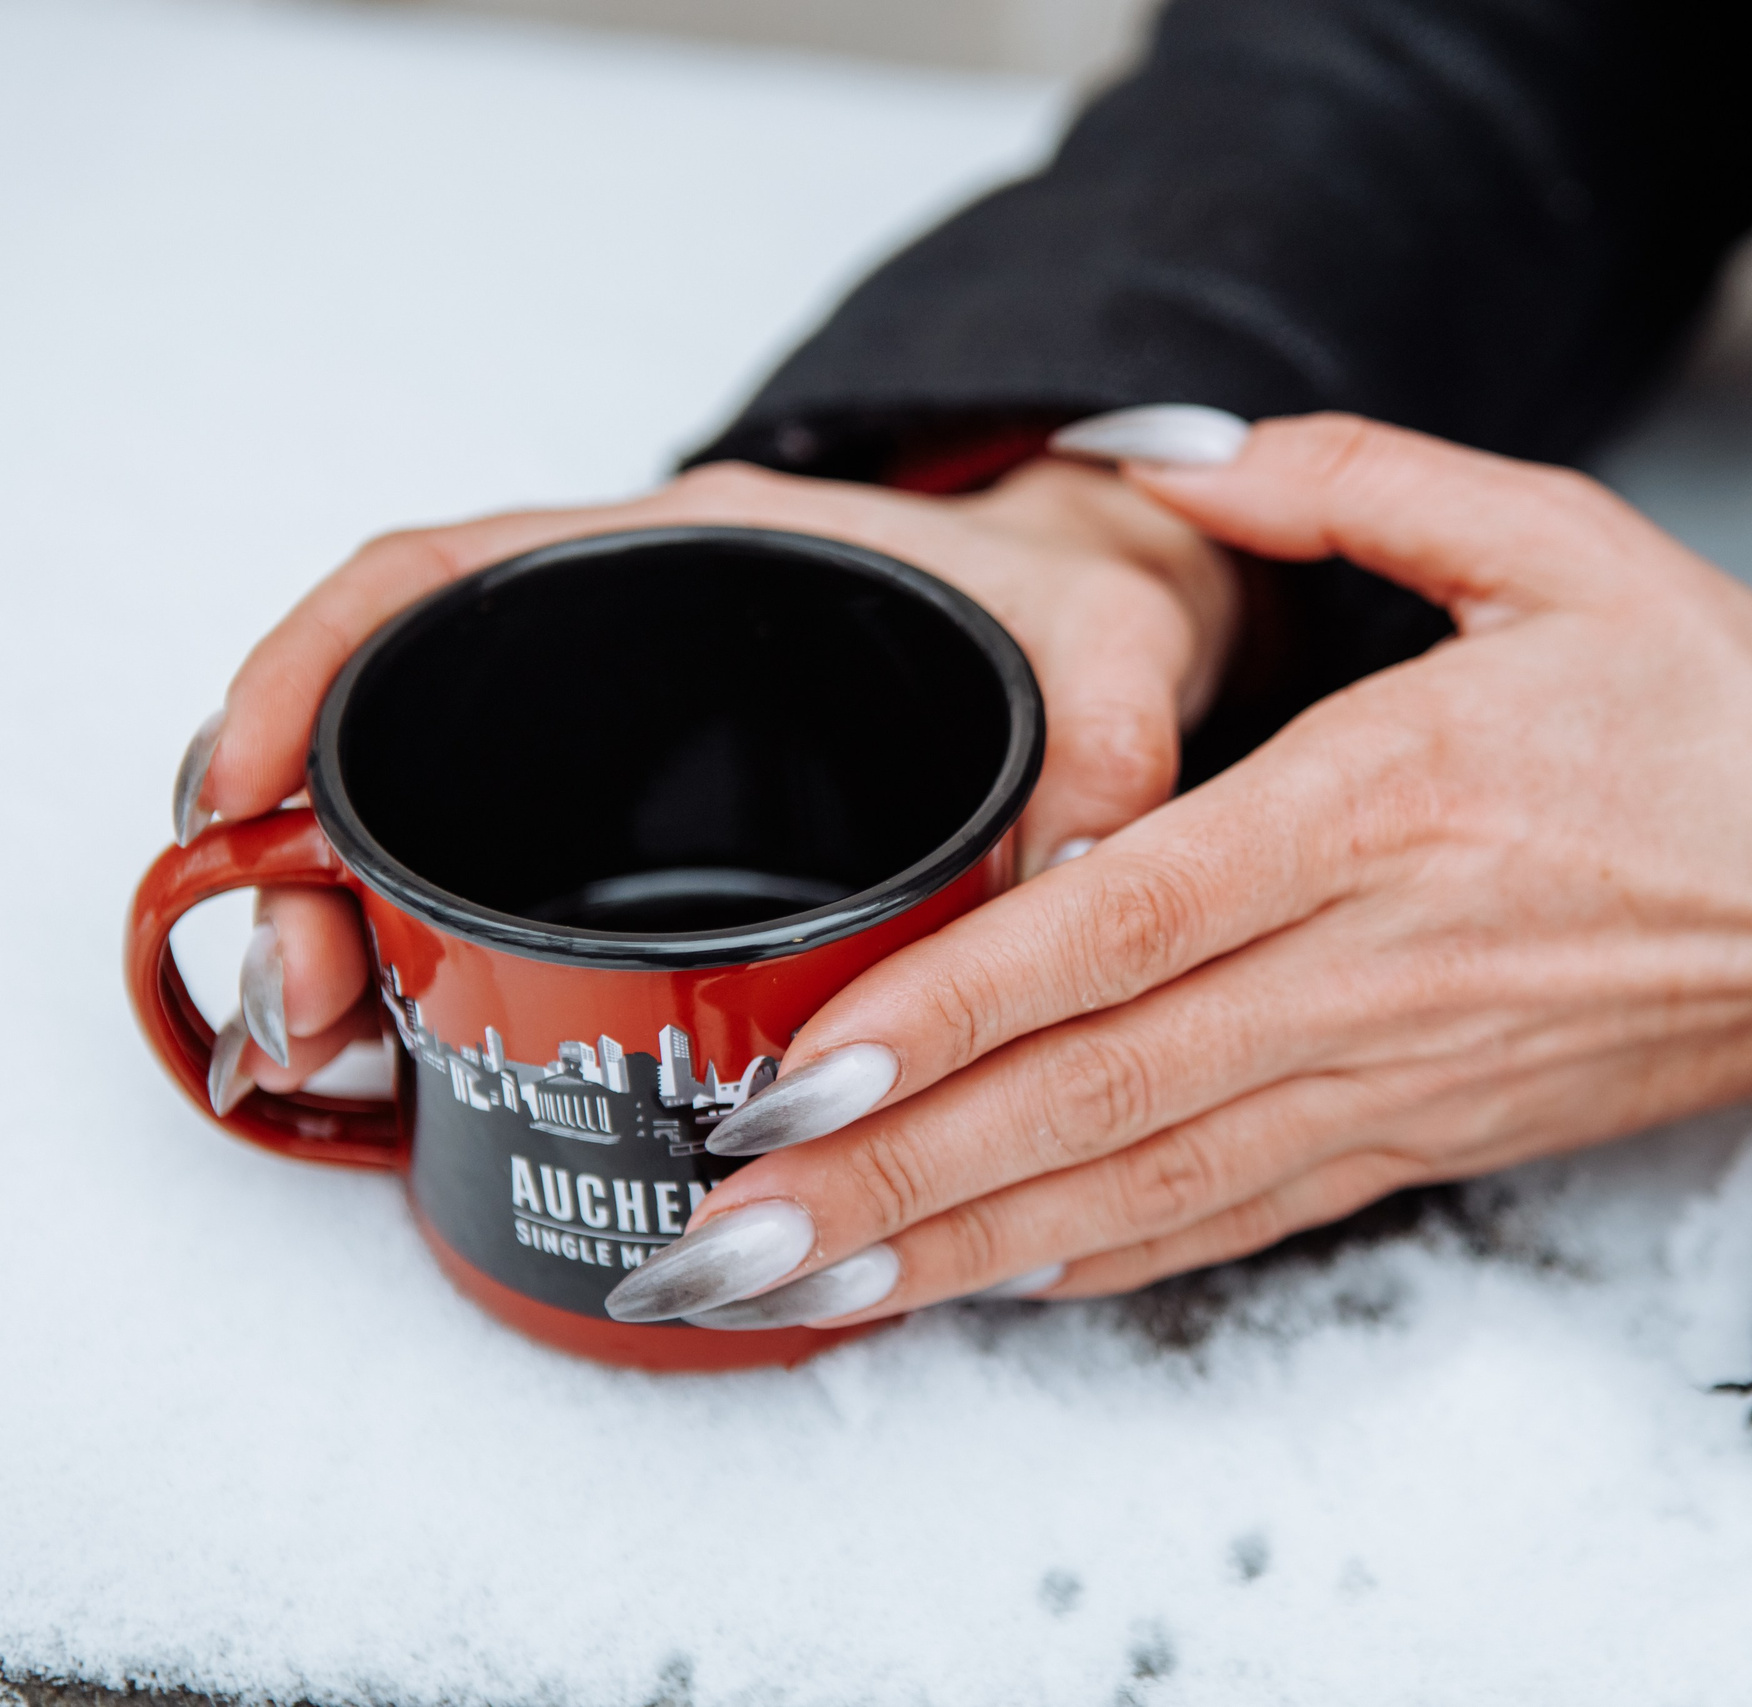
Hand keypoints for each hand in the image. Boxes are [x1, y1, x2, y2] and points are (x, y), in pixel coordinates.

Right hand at [174, 456, 1241, 1106]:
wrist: (1100, 650)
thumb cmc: (1074, 620)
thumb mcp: (1108, 648)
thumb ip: (1110, 740)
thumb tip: (1071, 885)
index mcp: (699, 562)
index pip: (444, 578)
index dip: (314, 663)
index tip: (239, 778)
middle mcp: (635, 660)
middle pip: (404, 739)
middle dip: (309, 865)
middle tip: (302, 998)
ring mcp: (635, 768)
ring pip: (437, 840)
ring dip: (354, 940)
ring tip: (337, 1053)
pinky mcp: (666, 864)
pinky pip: (512, 906)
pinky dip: (442, 978)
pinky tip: (425, 1062)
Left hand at [606, 415, 1751, 1331]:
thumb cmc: (1722, 728)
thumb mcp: (1568, 542)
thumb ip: (1356, 478)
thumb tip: (1174, 452)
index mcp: (1384, 806)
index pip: (1129, 922)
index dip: (961, 1005)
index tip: (808, 1065)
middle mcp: (1370, 968)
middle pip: (1097, 1089)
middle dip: (897, 1168)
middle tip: (723, 1225)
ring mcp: (1391, 1076)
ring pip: (1145, 1183)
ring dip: (966, 1243)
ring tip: (805, 1285)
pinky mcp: (1417, 1138)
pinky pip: (1232, 1218)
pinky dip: (1098, 1262)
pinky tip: (986, 1283)